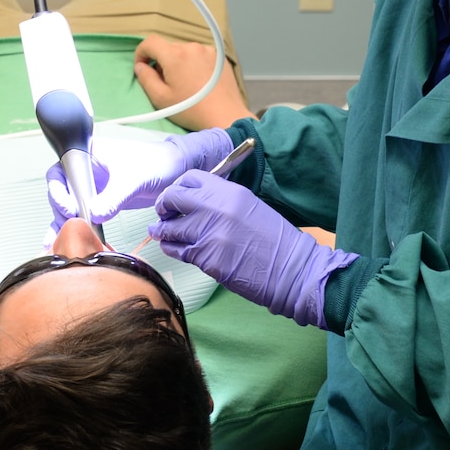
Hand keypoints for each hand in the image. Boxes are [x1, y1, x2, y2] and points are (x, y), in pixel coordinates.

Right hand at [46, 127, 231, 227]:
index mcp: (88, 154)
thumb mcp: (134, 178)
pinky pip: (82, 215)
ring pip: (68, 206)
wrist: (175, 170)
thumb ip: (114, 196)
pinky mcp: (100, 201)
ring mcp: (92, 187)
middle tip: (73, 226)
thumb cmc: (156, 162)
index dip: (59, 191)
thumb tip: (94, 215)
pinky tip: (67, 242)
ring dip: (62, 224)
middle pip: (60, 192)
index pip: (60, 171)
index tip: (71, 208)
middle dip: (61, 211)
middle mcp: (86, 170)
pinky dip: (76, 228)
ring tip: (57, 244)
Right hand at [134, 36, 253, 130]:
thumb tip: (140, 66)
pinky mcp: (220, 56)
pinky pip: (199, 55)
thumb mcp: (161, 99)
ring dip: (179, 62)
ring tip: (185, 83)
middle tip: (166, 83)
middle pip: (168, 48)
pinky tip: (199, 81)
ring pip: (184, 51)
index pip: (150, 42)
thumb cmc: (191, 110)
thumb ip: (145, 79)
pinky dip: (194, 63)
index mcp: (175, 55)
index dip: (141, 53)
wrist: (225, 116)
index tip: (143, 68)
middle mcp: (192, 47)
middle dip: (162, 61)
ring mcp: (208, 50)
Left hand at [151, 172, 355, 327]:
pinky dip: (172, 248)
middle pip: (174, 199)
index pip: (190, 179)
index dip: (178, 187)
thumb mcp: (250, 207)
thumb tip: (196, 202)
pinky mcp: (206, 259)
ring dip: (162, 230)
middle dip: (164, 206)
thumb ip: (222, 201)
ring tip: (160, 231)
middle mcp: (216, 209)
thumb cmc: (275, 240)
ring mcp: (209, 234)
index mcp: (230, 192)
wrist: (290, 269)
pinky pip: (179, 251)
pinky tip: (172, 247)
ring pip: (171, 228)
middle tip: (163, 214)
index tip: (176, 197)